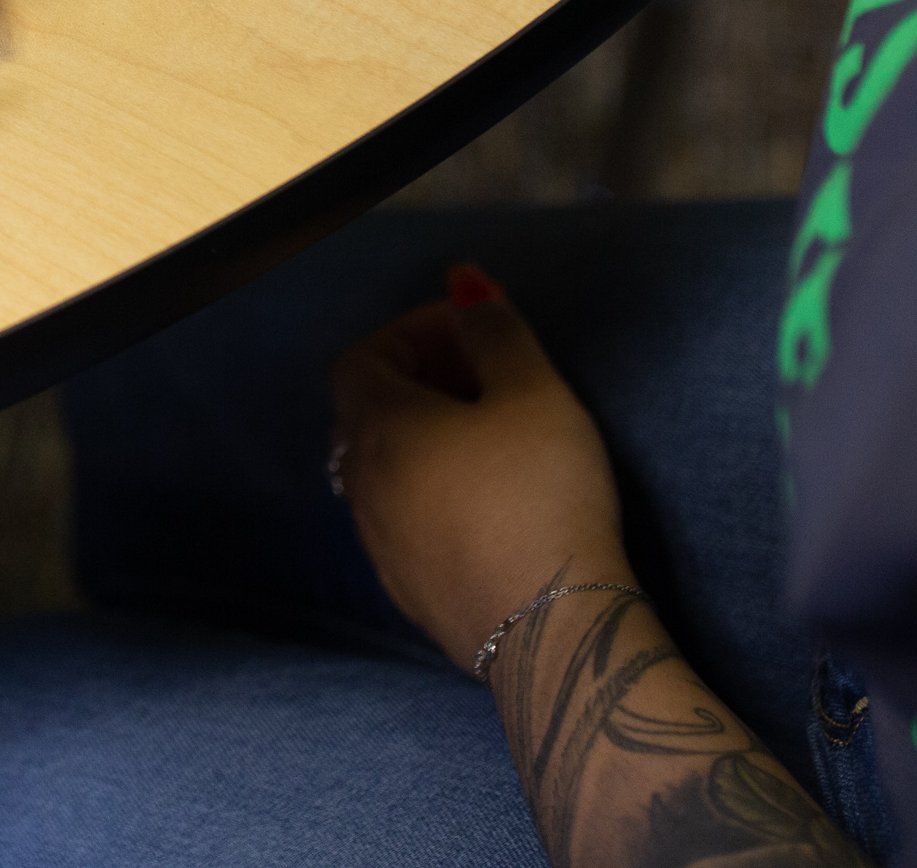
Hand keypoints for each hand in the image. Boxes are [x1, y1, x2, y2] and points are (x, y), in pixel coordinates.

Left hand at [328, 264, 630, 668]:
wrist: (555, 630)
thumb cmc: (542, 494)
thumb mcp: (533, 393)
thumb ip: (494, 331)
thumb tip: (464, 286)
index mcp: (378, 428)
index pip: (362, 359)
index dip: (410, 332)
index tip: (470, 328)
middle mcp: (361, 486)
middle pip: (367, 413)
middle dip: (418, 380)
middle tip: (484, 373)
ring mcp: (379, 545)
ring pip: (384, 470)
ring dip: (424, 438)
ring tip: (492, 433)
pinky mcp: (408, 591)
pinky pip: (405, 519)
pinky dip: (432, 490)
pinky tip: (488, 499)